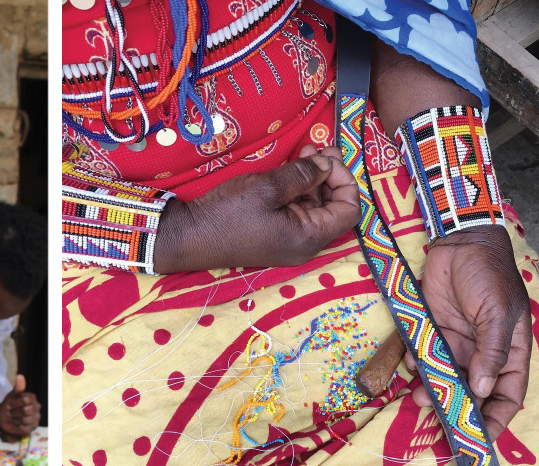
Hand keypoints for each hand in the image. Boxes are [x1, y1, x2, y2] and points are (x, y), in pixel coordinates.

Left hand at [0, 375, 40, 435]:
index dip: (15, 403)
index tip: (11, 404)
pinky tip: (17, 424)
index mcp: (32, 397)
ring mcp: (36, 417)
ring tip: (14, 418)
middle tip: (11, 412)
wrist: (3, 418)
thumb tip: (20, 376)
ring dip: (15, 419)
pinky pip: (25, 428)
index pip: (25, 400)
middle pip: (26, 411)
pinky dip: (18, 426)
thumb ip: (17, 388)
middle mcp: (37, 406)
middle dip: (15, 412)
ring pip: (26, 420)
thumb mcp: (11, 396)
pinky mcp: (34, 427)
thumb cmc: (8, 405)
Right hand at [153, 145, 359, 272]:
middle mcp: (305, 244)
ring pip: (314, 208)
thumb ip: (304, 174)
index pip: (349, 210)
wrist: (189, 236)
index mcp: (309, 237)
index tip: (327, 159)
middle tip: (317, 148)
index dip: (345, 180)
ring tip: (303, 154)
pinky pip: (296, 213)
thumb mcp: (268, 187)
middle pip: (333, 208)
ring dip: (313, 180)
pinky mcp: (274, 236)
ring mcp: (289, 242)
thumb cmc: (228, 213)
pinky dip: (297, 191)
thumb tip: (327, 164)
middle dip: (329, 176)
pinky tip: (288, 172)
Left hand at [412, 225, 531, 440]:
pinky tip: (409, 365)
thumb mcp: (496, 313)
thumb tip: (482, 389)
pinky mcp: (432, 330)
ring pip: (443, 377)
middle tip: (438, 421)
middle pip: (471, 393)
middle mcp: (482, 353)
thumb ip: (490, 352)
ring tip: (418, 397)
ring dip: (432, 390)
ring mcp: (456, 342)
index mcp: (508, 352)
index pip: (507, 395)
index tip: (478, 437)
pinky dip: (415, 364)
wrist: (458, 242)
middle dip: (456, 409)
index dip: (495, 418)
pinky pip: (423, 356)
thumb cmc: (488, 274)